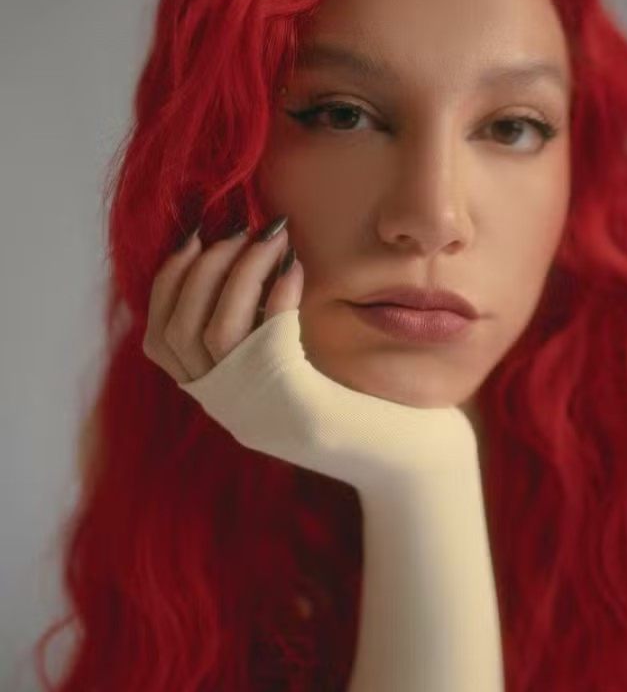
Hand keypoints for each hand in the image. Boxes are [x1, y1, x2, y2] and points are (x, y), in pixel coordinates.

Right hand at [143, 215, 477, 492]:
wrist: (400, 459)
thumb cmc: (353, 404)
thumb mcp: (289, 369)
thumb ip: (256, 331)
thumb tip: (241, 255)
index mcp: (218, 397)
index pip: (160, 340)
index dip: (168, 284)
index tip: (192, 240)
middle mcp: (226, 408)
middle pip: (182, 328)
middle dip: (204, 268)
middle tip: (240, 232)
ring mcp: (253, 411)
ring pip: (216, 330)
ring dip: (240, 272)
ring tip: (272, 238)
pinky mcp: (290, 406)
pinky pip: (268, 339)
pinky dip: (277, 295)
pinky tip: (297, 267)